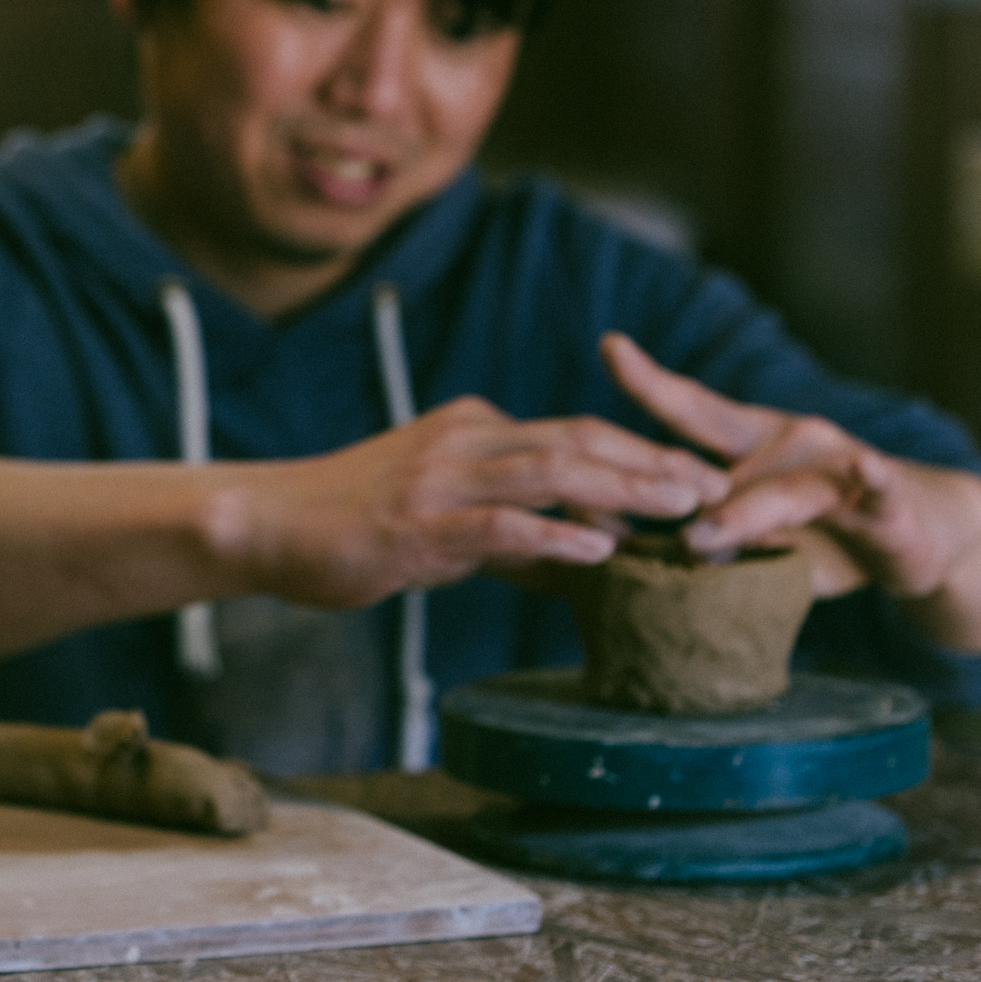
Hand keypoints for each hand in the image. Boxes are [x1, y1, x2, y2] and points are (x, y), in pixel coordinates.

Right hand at [239, 396, 727, 609]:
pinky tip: (600, 553)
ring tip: (681, 509)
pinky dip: (554, 537)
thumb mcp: (436, 508)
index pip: (573, 432)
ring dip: (624, 489)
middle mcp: (463, 441)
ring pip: (551, 472)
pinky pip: (500, 526)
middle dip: (652, 462)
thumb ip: (503, 521)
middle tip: (715, 487)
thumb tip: (574, 550)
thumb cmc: (347, 522)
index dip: (640, 452)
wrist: (265, 521)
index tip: (696, 476)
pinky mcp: (419, 524)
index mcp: (470, 428)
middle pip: (578, 440)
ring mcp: (440, 480)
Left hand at [601, 333, 980, 602]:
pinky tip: (867, 468)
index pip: (692, 409)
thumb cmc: (824, 532)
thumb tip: (630, 552)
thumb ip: (703, 539)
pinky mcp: (887, 505)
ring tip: (700, 537)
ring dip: (743, 514)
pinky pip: (880, 490)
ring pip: (783, 491)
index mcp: (751, 443)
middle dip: (668, 430)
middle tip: (614, 453)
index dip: (650, 381)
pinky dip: (875, 479)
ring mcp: (839, 469)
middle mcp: (790, 443)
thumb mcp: (756, 537)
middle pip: (722, 430)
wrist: (921, 538)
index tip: (610, 345)